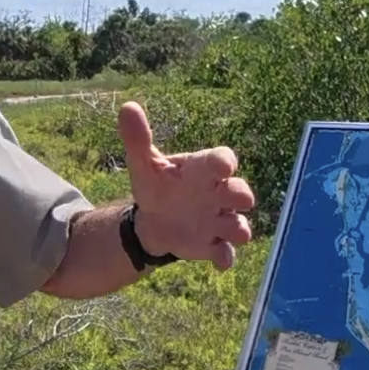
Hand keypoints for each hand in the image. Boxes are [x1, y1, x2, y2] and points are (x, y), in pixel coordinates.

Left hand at [117, 101, 255, 270]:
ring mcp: (218, 220)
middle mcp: (218, 194)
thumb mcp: (144, 164)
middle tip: (239, 199)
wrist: (155, 218)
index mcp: (203, 170)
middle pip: (239, 191)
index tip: (224, 165)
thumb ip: (138, 138)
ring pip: (238, 225)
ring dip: (238, 228)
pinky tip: (220, 262)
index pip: (221, 160)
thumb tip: (127, 107)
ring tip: (235, 233)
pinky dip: (226, 257)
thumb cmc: (157, 185)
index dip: (225, 162)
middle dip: (241, 195)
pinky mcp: (213, 243)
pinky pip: (225, 252)